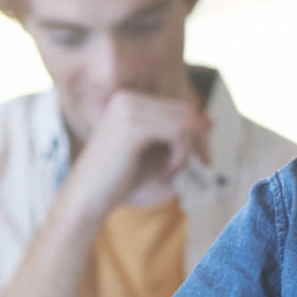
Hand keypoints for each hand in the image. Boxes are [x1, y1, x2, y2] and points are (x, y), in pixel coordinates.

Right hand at [56, 90, 211, 218]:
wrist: (87, 199)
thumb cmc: (119, 181)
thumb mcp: (154, 154)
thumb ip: (178, 137)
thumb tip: (210, 121)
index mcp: (128, 100)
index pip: (178, 105)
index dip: (197, 128)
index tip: (204, 153)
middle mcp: (127, 98)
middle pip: (185, 109)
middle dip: (200, 137)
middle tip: (205, 162)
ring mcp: (129, 108)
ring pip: (184, 120)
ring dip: (188, 148)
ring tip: (174, 169)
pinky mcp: (133, 125)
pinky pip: (178, 132)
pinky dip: (181, 153)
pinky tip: (169, 169)